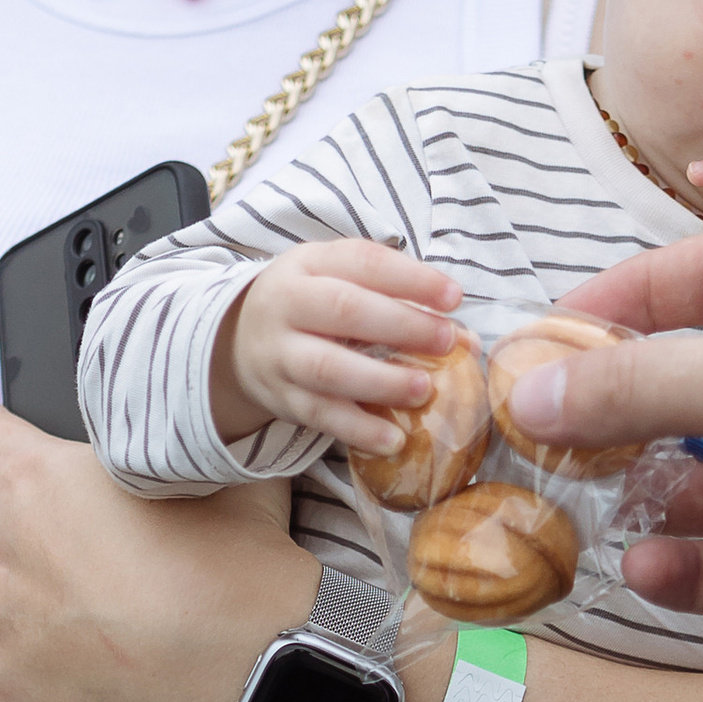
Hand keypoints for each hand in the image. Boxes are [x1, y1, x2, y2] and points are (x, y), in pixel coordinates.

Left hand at [0, 398, 313, 701]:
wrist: (251, 670)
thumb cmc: (237, 569)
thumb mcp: (222, 476)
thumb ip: (187, 450)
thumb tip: (202, 436)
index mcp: (37, 484)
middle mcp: (2, 558)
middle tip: (52, 557)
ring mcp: (2, 641)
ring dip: (3, 631)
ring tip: (58, 639)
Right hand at [216, 240, 462, 453]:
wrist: (237, 341)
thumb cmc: (311, 305)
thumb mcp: (339, 280)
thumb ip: (396, 299)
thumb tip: (466, 338)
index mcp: (309, 264)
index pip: (363, 262)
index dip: (411, 279)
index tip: (454, 297)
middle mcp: (288, 304)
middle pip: (344, 310)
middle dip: (402, 326)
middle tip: (447, 341)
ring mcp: (280, 354)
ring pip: (328, 367)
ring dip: (381, 380)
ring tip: (424, 390)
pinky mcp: (281, 398)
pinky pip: (319, 416)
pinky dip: (358, 429)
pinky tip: (393, 439)